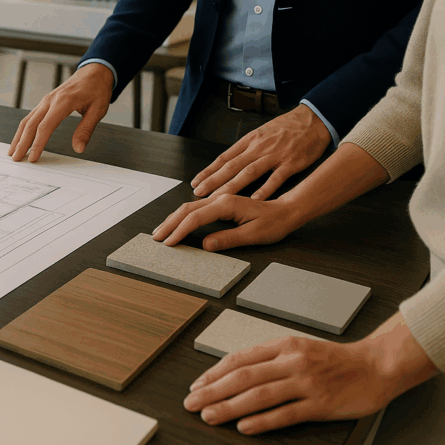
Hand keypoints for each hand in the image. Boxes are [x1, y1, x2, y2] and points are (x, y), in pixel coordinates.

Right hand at [8, 63, 112, 161]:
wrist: (94, 72)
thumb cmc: (97, 89)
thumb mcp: (97, 110)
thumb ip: (86, 130)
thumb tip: (78, 148)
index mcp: (63, 101)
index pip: (45, 126)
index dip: (38, 144)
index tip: (33, 158)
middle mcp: (50, 100)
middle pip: (31, 124)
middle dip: (22, 143)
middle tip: (17, 158)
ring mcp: (46, 100)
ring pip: (27, 120)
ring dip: (19, 136)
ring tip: (13, 151)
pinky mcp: (46, 102)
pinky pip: (31, 116)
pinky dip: (24, 129)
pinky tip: (21, 138)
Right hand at [152, 194, 303, 249]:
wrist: (288, 210)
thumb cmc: (275, 223)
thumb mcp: (254, 234)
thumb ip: (229, 239)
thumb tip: (205, 244)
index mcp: (226, 205)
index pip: (195, 217)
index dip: (179, 230)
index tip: (169, 242)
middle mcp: (220, 199)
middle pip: (187, 209)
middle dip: (170, 223)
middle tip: (156, 237)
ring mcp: (220, 200)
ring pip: (190, 207)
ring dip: (174, 219)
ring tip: (162, 231)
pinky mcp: (222, 204)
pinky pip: (197, 208)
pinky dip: (183, 217)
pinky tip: (178, 223)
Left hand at [184, 337, 391, 434]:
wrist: (376, 365)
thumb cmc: (334, 359)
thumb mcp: (298, 348)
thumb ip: (269, 358)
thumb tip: (234, 371)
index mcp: (284, 346)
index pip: (239, 359)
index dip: (214, 373)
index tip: (197, 385)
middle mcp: (292, 362)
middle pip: (243, 377)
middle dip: (212, 391)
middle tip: (192, 403)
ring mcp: (306, 383)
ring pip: (259, 395)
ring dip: (230, 407)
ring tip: (209, 416)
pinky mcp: (320, 404)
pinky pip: (285, 414)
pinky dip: (262, 421)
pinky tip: (245, 427)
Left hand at [190, 104, 331, 199]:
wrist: (313, 120)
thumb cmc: (286, 128)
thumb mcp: (261, 133)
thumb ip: (246, 148)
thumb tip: (227, 163)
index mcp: (250, 141)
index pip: (224, 158)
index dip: (208, 171)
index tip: (195, 182)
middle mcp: (258, 148)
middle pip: (231, 166)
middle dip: (213, 181)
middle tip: (199, 193)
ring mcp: (274, 156)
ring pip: (248, 172)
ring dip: (231, 186)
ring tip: (217, 198)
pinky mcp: (291, 163)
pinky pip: (276, 178)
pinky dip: (265, 189)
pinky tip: (253, 200)